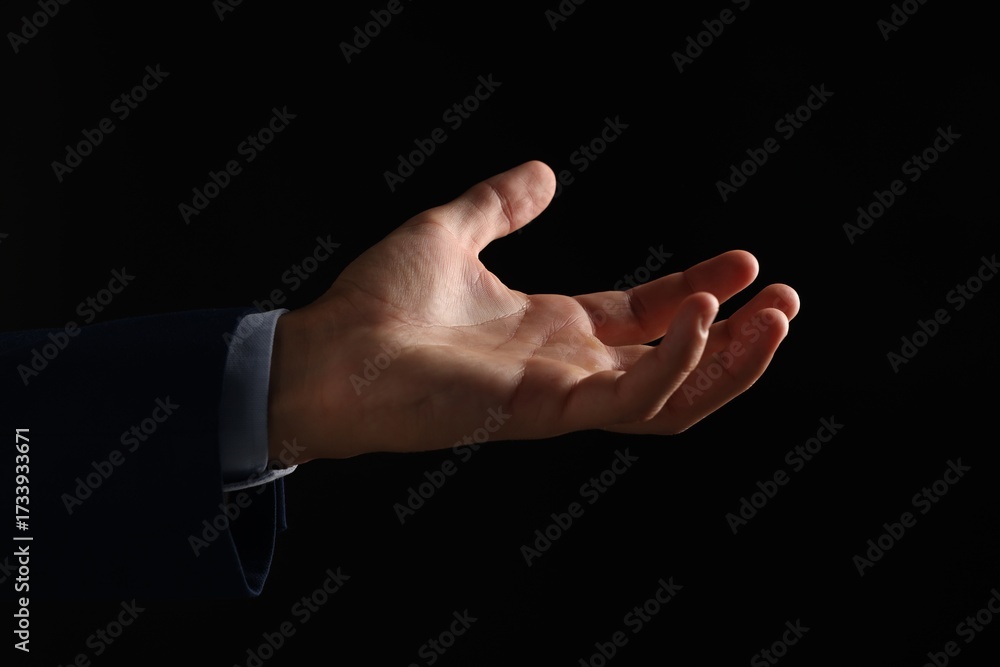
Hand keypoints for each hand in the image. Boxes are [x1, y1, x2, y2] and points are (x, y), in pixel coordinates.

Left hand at [267, 161, 798, 461]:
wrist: (325, 351)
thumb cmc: (377, 301)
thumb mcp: (452, 232)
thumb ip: (502, 205)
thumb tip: (545, 169)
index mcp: (553, 330)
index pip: (648, 317)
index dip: (701, 292)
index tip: (745, 261)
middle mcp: (567, 368)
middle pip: (678, 365)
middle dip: (739, 339)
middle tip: (785, 302)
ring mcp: (561, 396)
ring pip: (674, 397)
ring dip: (731, 361)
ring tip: (775, 316)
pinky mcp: (545, 411)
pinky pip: (633, 401)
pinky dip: (678, 366)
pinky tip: (705, 318)